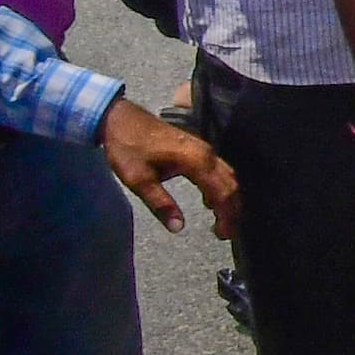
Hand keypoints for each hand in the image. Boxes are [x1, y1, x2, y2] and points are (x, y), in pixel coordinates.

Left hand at [97, 98, 236, 235]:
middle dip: (234, 210)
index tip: (223, 235)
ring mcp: (205, 149)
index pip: (222, 192)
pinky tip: (210, 201)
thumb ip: (160, 203)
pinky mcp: (199, 148)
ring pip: (229, 176)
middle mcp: (207, 154)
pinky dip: (222, 188)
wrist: (121, 119)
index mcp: (196, 161)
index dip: (227, 215)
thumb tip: (178, 228)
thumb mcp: (138, 179)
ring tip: (222, 221)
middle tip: (226, 233)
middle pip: (232, 184)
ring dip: (230, 199)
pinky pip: (220, 170)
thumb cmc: (128, 148)